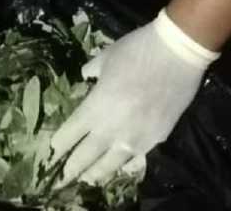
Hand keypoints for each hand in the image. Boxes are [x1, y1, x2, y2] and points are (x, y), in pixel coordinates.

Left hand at [50, 9, 219, 185]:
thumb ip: (91, 73)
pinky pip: (135, 159)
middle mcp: (110, 130)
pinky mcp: (156, 139)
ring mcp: (135, 139)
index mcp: (93, 109)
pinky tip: (121, 167)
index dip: (58, 145)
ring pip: (110, 166)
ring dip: (96, 174)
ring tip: (89, 179)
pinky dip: (125, 165)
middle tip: (64, 177)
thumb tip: (86, 79)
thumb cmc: (136, 50)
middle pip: (85, 157)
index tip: (53, 151)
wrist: (177, 54)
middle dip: (72, 169)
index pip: (68, 136)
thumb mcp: (105, 58)